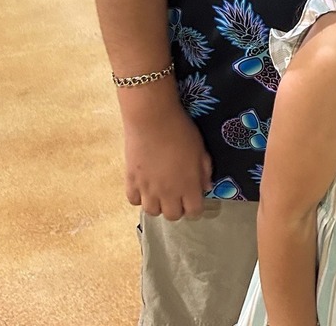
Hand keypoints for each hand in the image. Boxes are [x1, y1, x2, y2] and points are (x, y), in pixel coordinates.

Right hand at [122, 99, 212, 219]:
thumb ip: (204, 171)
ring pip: (152, 212)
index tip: (195, 198)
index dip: (196, 208)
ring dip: (158, 204)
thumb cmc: (181, 131)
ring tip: (160, 191)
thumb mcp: (201, 149)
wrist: (153, 119)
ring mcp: (147, 189)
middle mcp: (167, 193)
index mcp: (188, 186)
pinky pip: (133, 200)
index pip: (194, 212)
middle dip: (177, 208)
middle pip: (172, 216)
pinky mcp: (130, 182)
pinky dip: (139, 197)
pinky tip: (144, 185)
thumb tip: (206, 187)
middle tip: (178, 194)